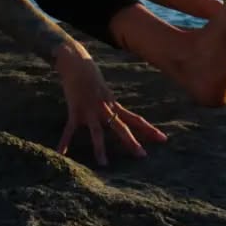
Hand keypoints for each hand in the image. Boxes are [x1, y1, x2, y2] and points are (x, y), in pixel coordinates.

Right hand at [53, 42, 166, 165]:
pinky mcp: (75, 109)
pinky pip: (69, 129)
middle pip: (121, 126)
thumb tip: (114, 112)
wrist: (76, 61)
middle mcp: (104, 107)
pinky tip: (62, 153)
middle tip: (142, 155)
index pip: (135, 119)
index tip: (163, 139)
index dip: (149, 129)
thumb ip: (109, 103)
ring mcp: (90, 109)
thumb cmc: (89, 74)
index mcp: (113, 103)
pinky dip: (65, 141)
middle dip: (131, 141)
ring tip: (104, 164)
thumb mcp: (104, 89)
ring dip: (100, 149)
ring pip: (98, 132)